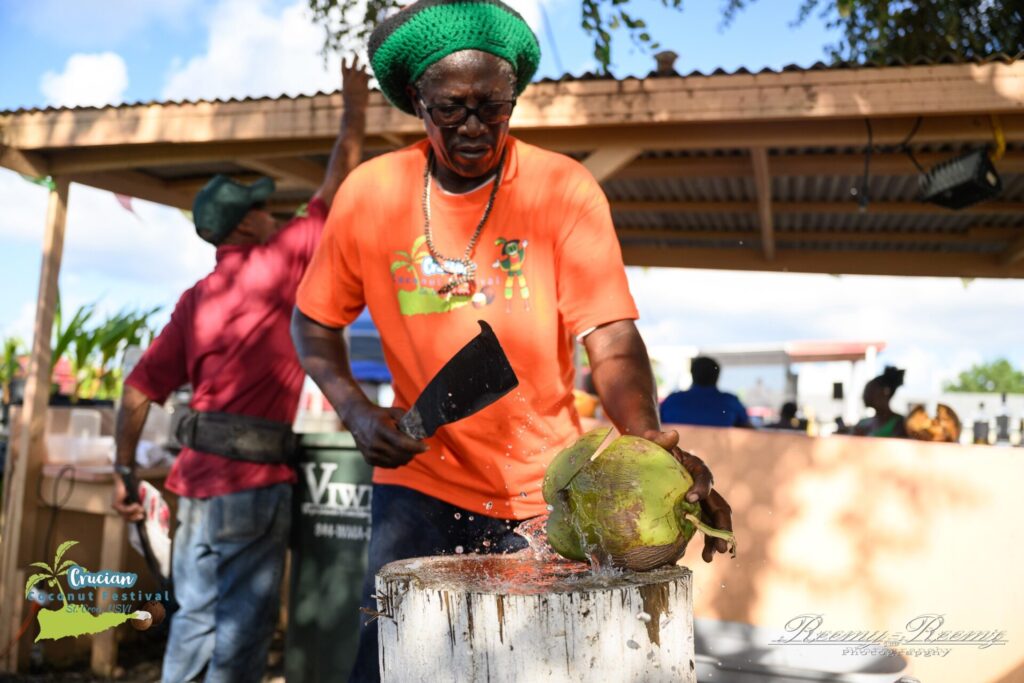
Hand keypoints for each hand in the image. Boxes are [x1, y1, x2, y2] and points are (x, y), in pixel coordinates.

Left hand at [112, 476, 143, 521]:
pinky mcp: (115, 504)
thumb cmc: (133, 485)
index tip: (142, 517)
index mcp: (124, 506)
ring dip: (134, 512)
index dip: (135, 519)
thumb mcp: (139, 495)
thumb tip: (152, 505)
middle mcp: (119, 508)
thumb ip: (142, 501)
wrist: (126, 478)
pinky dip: (131, 508)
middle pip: (126, 518)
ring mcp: (116, 507)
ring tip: (140, 507)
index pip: (128, 517)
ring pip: (125, 515)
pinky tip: (136, 504)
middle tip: (142, 516)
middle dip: (134, 518)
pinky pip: (124, 510)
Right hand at [341, 55, 370, 109]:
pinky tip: (372, 75)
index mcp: (345, 80)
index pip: (343, 68)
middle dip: (355, 59)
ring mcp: (359, 82)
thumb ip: (348, 83)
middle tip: (357, 53)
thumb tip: (350, 78)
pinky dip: (370, 76)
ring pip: (363, 70)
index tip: (344, 56)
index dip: (344, 62)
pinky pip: (369, 77)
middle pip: (354, 65)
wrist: (354, 108)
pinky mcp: (366, 85)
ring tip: (365, 64)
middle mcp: (352, 79)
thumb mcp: (346, 91)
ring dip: (364, 66)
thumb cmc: (349, 102)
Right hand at [343, 400, 426, 467]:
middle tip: (417, 446)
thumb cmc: (379, 414)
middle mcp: (374, 443)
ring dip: (406, 457)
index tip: (426, 447)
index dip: (416, 447)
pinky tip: (397, 452)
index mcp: (381, 429)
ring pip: (397, 463)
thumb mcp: (394, 412)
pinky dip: (397, 461)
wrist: (357, 418)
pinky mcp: (369, 460)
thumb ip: (409, 421)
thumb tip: (423, 432)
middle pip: (401, 455)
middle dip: (413, 452)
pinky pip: (389, 465)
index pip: (402, 443)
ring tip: (407, 448)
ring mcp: (371, 453)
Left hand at [644, 429, 733, 562]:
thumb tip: (673, 434)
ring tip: (709, 557)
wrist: (648, 456)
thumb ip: (660, 438)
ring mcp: (699, 501)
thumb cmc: (651, 448)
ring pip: (713, 521)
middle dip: (721, 527)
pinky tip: (694, 557)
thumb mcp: (653, 441)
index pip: (704, 477)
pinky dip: (700, 542)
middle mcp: (703, 486)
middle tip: (719, 547)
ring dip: (715, 539)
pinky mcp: (691, 512)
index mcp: (696, 467)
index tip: (689, 499)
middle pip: (718, 506)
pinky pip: (700, 528)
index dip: (701, 488)